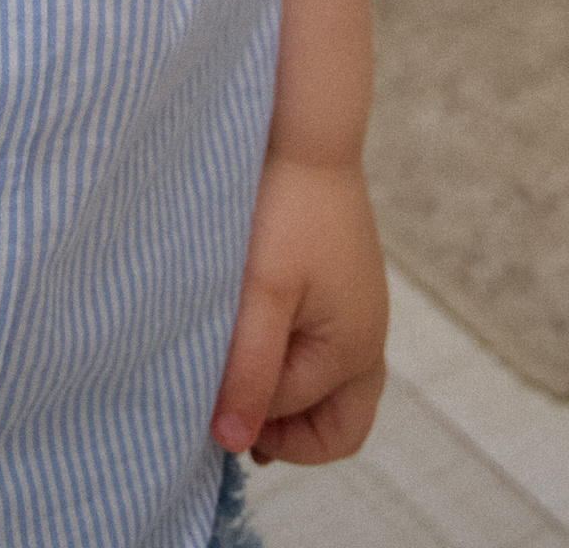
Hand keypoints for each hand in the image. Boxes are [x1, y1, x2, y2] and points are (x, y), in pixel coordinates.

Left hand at [211, 156, 387, 468]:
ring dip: (283, 391)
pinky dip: (288, 354)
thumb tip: (234, 442)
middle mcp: (367, 336)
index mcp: (354, 349)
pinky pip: (323, 345)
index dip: (245, 411)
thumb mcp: (259, 293)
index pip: (293, 415)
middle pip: (340, 424)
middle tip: (232, 408)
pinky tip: (246, 331)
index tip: (200, 391)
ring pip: (331, 386)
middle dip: (287, 430)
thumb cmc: (284, 207)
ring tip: (232, 372)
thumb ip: (248, 370)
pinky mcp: (341, 283)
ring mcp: (358, 308)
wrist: (303, 126)